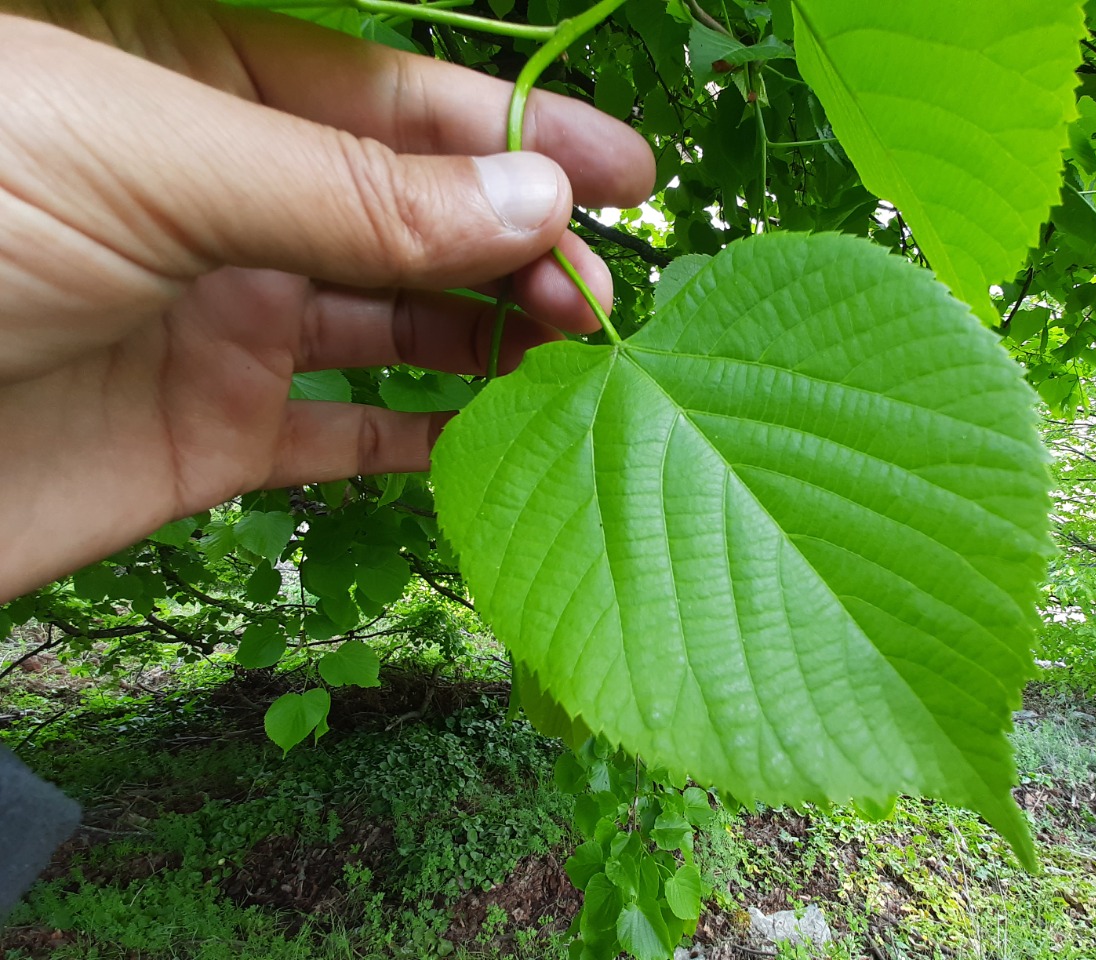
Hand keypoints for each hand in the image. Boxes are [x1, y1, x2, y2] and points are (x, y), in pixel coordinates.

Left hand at [0, 1, 654, 601]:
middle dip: (516, 242)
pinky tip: (499, 431)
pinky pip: (344, 435)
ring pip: (392, 321)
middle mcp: (217, 198)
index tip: (626, 172)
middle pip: (408, 213)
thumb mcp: (148, 163)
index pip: (389, 99)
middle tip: (607, 292)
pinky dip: (424, 436)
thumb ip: (350, 193)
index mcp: (191, 85)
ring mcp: (219, 317)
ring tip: (582, 354)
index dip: (514, 129)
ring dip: (491, 334)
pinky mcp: (210, 436)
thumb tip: (529, 198)